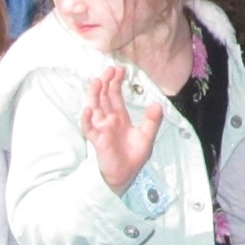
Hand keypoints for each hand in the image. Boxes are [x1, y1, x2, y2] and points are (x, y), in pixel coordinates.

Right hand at [82, 67, 162, 193]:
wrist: (126, 174)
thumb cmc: (134, 155)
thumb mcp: (147, 136)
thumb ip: (152, 120)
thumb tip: (158, 104)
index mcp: (120, 117)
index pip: (115, 96)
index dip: (116, 83)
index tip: (120, 70)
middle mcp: (108, 120)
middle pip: (104, 98)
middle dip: (106, 83)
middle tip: (109, 69)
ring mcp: (101, 129)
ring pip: (95, 108)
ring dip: (95, 95)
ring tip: (97, 81)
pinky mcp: (97, 140)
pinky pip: (89, 128)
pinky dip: (86, 119)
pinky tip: (88, 110)